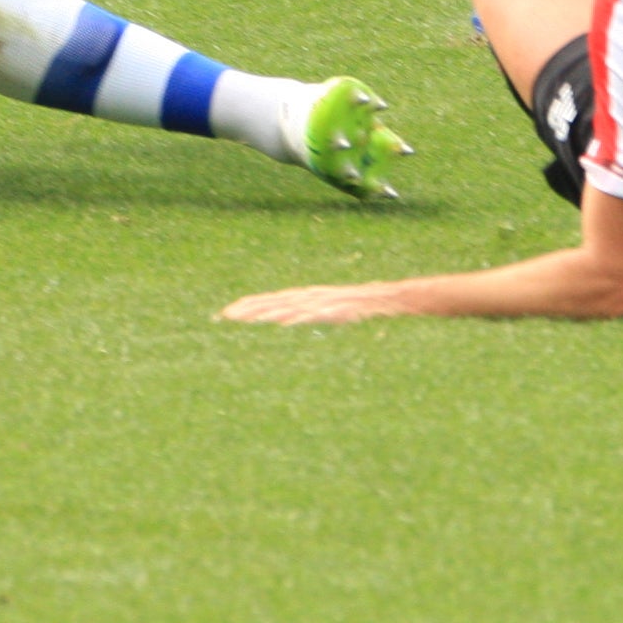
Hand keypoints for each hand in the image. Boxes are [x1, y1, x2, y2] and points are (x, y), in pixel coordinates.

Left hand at [219, 282, 410, 325]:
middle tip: (224, 316)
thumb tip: (294, 326)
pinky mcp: (341, 309)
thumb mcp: (338, 313)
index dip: (252, 304)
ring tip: (246, 319)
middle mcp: (316, 296)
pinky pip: (317, 314)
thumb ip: (317, 316)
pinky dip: (300, 317)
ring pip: (292, 306)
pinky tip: (284, 323)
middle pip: (278, 300)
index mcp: (313, 297)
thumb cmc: (368, 310)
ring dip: (268, 312)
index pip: (277, 299)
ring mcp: (328, 301)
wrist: (398, 299)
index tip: (227, 313)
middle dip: (251, 307)